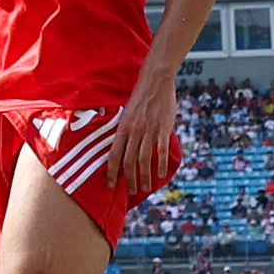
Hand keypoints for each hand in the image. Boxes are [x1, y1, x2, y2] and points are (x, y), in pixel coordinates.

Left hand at [115, 69, 180, 196]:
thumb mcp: (127, 115)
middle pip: (128, 161)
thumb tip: (125, 147)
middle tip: (131, 191)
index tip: (110, 185)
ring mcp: (148, 131)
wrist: (155, 82)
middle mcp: (133, 131)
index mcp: (122, 128)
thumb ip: (126, 131)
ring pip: (143, 159)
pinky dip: (160, 164)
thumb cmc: (140, 99)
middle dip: (128, 179)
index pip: (114, 155)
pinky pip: (161, 150)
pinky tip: (161, 174)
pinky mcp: (163, 129)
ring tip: (144, 187)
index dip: (112, 171)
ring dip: (144, 176)